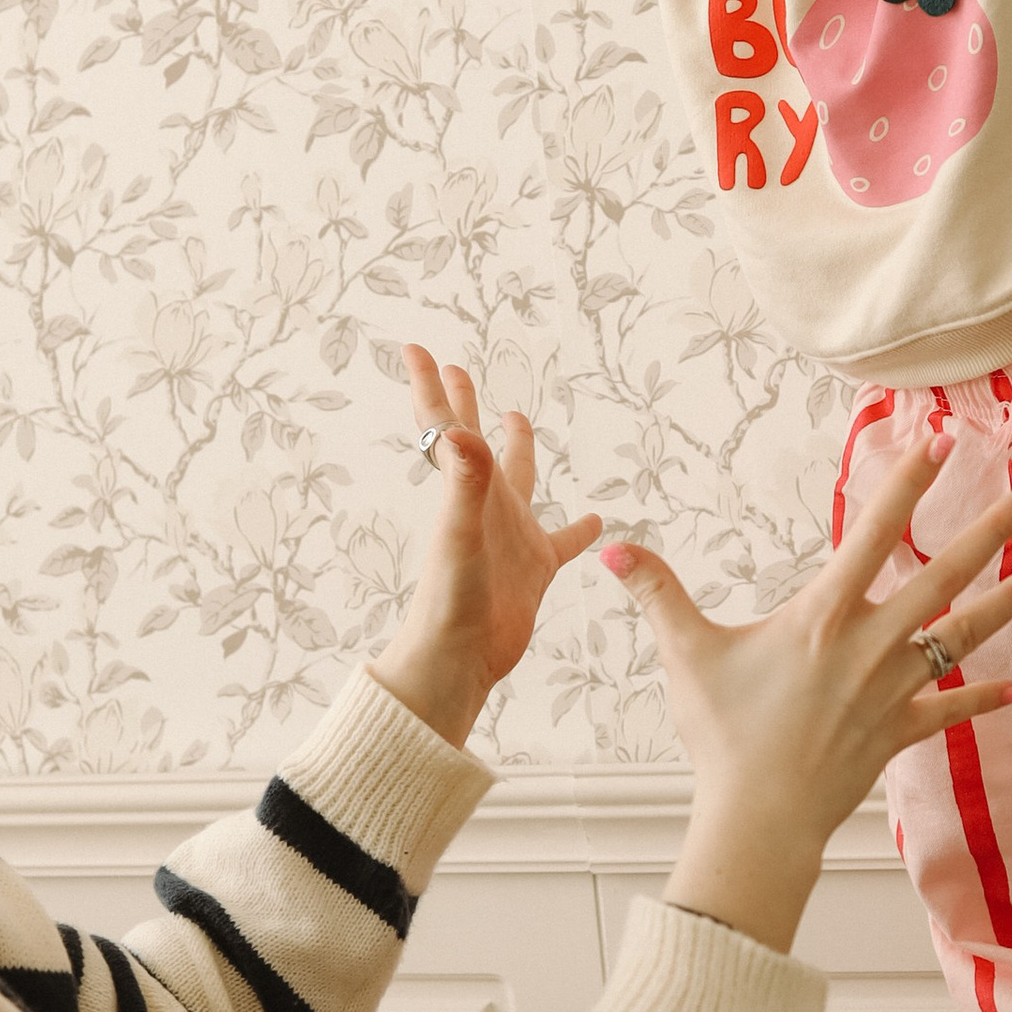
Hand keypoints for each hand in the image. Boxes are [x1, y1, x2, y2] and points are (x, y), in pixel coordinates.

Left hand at [368, 347, 603, 750]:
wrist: (458, 664)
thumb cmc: (451, 604)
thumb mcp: (459, 537)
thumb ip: (463, 484)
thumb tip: (460, 431)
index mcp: (464, 492)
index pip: (444, 427)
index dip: (431, 387)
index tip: (416, 348)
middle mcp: (484, 507)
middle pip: (474, 442)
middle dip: (463, 404)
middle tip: (460, 369)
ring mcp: (510, 537)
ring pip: (518, 481)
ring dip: (518, 450)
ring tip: (519, 416)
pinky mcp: (534, 570)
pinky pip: (562, 541)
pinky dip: (579, 530)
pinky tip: (596, 521)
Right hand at [602, 437, 1011, 954]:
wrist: (759, 818)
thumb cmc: (723, 737)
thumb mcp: (687, 656)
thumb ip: (657, 594)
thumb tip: (611, 549)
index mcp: (822, 617)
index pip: (872, 533)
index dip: (907, 483)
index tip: (940, 438)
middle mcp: (869, 645)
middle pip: (943, 576)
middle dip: (993, 531)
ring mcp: (891, 691)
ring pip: (963, 635)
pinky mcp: (898, 733)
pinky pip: (948, 712)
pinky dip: (980, 702)